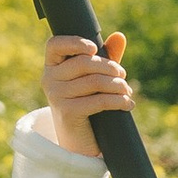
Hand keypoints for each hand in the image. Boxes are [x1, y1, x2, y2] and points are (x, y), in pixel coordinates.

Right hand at [43, 29, 131, 152]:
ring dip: (118, 86)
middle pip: (84, 63)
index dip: (75, 43)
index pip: (55, 45)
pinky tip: (127, 104)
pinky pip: (99, 101)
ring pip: (95, 81)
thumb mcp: (93, 77)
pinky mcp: (68, 113)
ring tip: (127, 91)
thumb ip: (104, 56)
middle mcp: (49, 79)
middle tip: (123, 76)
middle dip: (110, 68)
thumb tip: (119, 36)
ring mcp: (56, 96)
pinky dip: (118, 101)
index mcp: (52, 66)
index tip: (94, 48)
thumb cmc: (85, 103)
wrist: (78, 142)